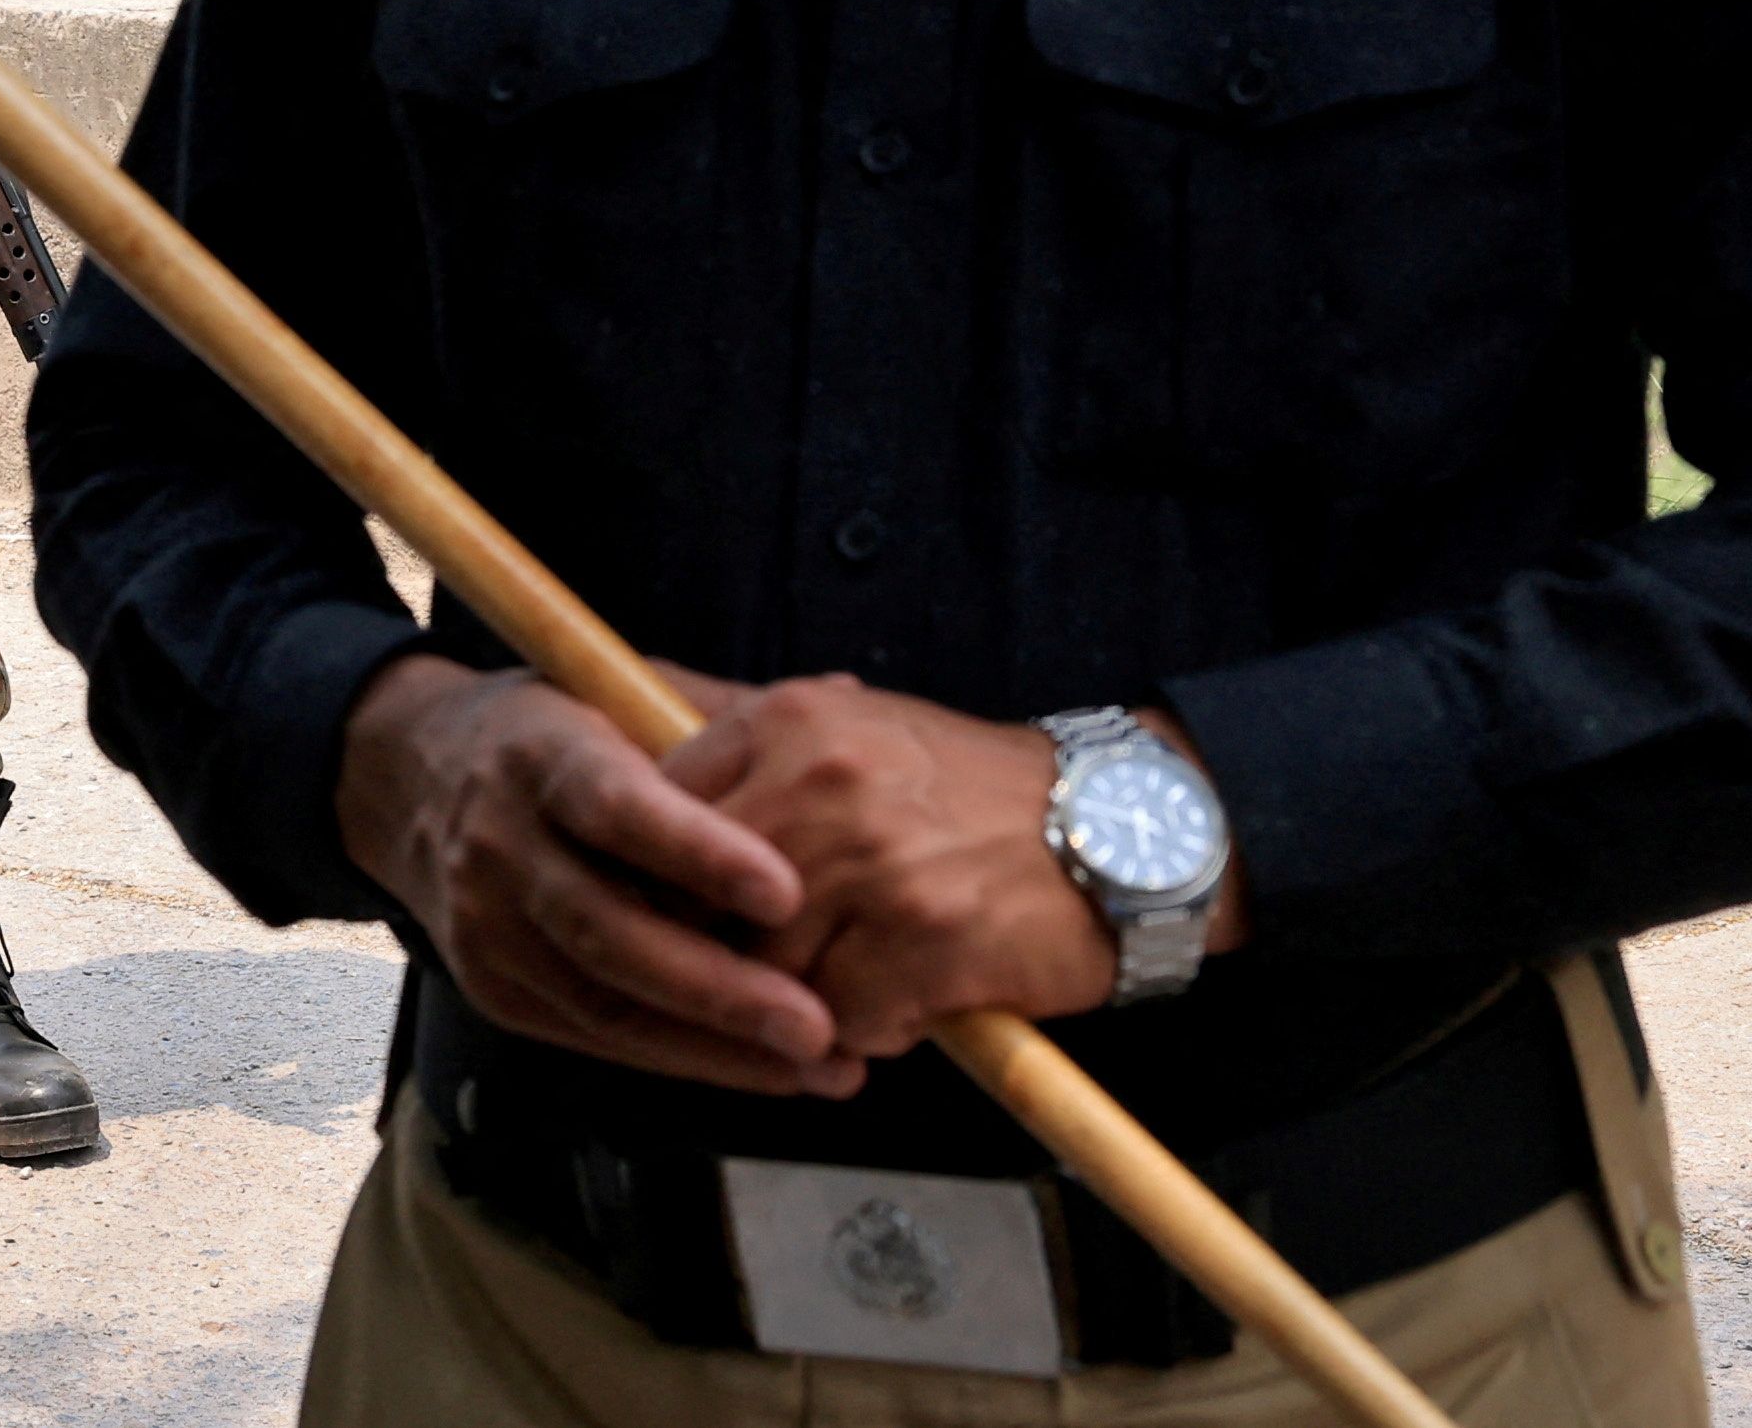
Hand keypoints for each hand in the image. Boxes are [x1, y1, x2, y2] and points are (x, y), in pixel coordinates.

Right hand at [336, 657, 856, 1096]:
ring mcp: (489, 925)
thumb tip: (847, 696)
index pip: (616, 806)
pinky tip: (763, 1069)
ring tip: (817, 1065)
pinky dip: (684, 1057)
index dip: (697, 851)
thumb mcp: (613, 695)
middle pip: (607, 929)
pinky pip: (596, 1036)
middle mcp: (502, 842)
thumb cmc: (553, 736)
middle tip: (816, 1024)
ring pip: (603, 1001)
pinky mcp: (494, 987)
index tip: (785, 891)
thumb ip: (717, 717)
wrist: (412, 779)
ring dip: (716, 1046)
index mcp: (540, 753)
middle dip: (718, 988)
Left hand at [666, 677, 1241, 1054]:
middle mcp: (818, 782)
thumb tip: (630, 777)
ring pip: (762, 974)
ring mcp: (870, 865)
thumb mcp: (856, 728)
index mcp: (787, 721)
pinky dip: (866, 1029)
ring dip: (799, 997)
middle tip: (764, 964)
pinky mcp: (921, 944)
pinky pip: (840, 1022)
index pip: (656, 810)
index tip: (678, 908)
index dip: (660, 877)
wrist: (1121, 827)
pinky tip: (911, 997)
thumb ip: (749, 751)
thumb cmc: (974, 791)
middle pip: (696, 903)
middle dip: (720, 950)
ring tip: (859, 972)